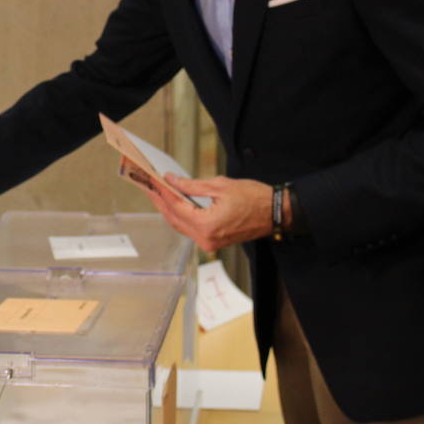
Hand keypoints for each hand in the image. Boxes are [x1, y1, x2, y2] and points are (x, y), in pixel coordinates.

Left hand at [134, 173, 272, 251]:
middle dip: (160, 201)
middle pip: (174, 219)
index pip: (175, 207)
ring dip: (168, 209)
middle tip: (148, 185)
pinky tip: (174, 203)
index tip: (151, 179)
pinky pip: (190, 229)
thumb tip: (171, 181)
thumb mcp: (220, 186)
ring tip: (157, 192)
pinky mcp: (213, 242)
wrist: (276, 213)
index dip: (161, 191)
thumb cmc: (253, 197)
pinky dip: (181, 216)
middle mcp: (206, 239)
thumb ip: (192, 185)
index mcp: (207, 225)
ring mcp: (209, 243)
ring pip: (180, 226)